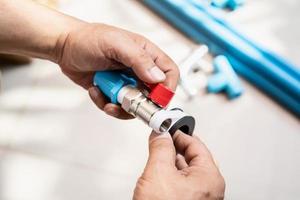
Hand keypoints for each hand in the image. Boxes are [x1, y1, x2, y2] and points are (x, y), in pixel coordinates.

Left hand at [55, 23, 178, 118]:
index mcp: (145, 54)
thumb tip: (158, 77)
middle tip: (127, 103)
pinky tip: (96, 91)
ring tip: (107, 98)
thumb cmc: (88, 39)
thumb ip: (138, 59)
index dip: (167, 89)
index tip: (157, 100)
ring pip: (135, 105)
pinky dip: (106, 104)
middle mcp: (138, 70)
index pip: (169, 73)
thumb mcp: (115, 44)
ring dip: (121, 107)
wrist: (65, 48)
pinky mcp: (114, 92)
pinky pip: (117, 107)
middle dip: (141, 103)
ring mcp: (126, 82)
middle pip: (153, 94)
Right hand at [134, 131, 224, 199]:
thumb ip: (160, 148)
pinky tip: (159, 171)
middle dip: (174, 146)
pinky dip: (170, 173)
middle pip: (192, 157)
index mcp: (209, 177)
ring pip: (185, 170)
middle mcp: (208, 188)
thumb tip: (161, 133)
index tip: (167, 126)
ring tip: (157, 152)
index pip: (196, 144)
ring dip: (170, 159)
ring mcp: (199, 198)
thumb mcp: (158, 173)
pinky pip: (181, 182)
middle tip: (160, 137)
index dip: (180, 132)